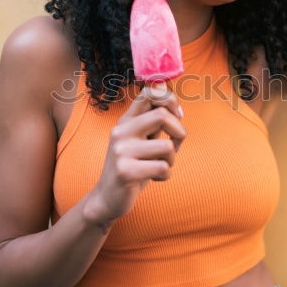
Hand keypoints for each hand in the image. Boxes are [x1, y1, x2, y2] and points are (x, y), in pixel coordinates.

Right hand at [85, 88, 186, 224]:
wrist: (107, 198)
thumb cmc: (132, 166)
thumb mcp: (142, 139)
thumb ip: (153, 118)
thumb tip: (165, 88)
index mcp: (126, 121)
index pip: (148, 93)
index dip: (170, 100)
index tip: (177, 116)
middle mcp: (121, 132)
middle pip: (161, 115)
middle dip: (179, 132)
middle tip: (174, 146)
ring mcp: (121, 151)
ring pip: (167, 147)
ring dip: (172, 160)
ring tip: (161, 166)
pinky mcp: (125, 172)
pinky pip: (162, 168)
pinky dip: (166, 175)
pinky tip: (155, 178)